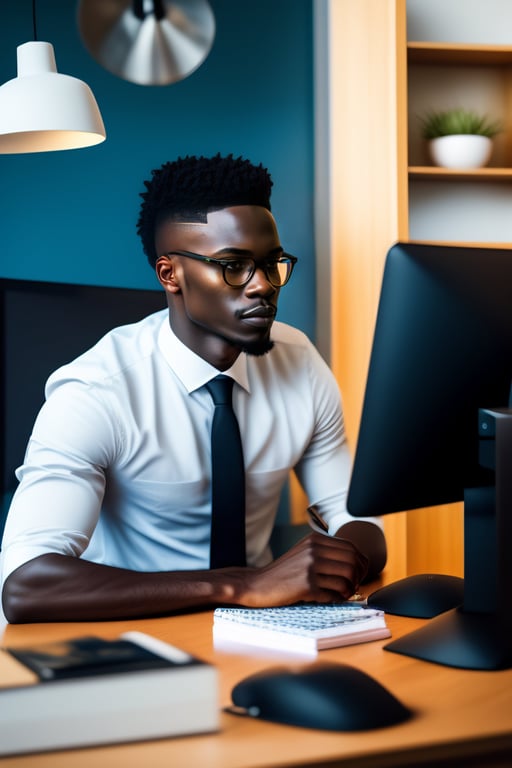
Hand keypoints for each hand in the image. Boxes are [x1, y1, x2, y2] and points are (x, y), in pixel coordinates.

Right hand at [240, 532, 367, 606]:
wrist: (258, 584)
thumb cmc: (284, 572)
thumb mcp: (304, 552)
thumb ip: (326, 552)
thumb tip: (357, 562)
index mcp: (314, 539)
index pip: (351, 547)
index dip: (360, 562)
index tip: (359, 573)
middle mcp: (313, 550)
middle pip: (352, 561)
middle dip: (358, 576)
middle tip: (354, 585)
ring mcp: (310, 567)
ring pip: (346, 578)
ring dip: (349, 589)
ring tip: (343, 593)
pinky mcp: (306, 586)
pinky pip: (334, 594)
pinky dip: (337, 598)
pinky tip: (332, 598)